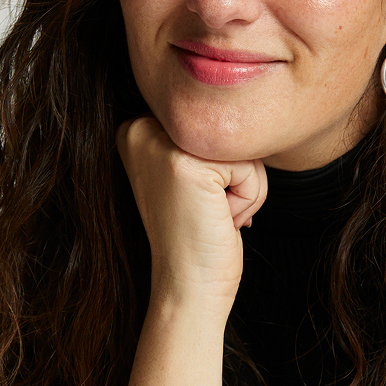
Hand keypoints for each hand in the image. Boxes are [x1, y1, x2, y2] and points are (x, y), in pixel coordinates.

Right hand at [114, 117, 265, 302]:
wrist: (187, 285)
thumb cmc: (198, 233)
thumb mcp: (191, 171)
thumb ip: (202, 135)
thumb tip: (245, 101)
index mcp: (136, 128)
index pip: (213, 120)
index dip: (220, 163)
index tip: (196, 197)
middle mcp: (140, 129)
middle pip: (227, 126)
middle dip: (234, 171)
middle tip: (208, 209)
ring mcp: (159, 145)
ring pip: (241, 145)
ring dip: (244, 187)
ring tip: (213, 214)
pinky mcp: (187, 165)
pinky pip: (249, 167)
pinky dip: (247, 198)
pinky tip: (219, 220)